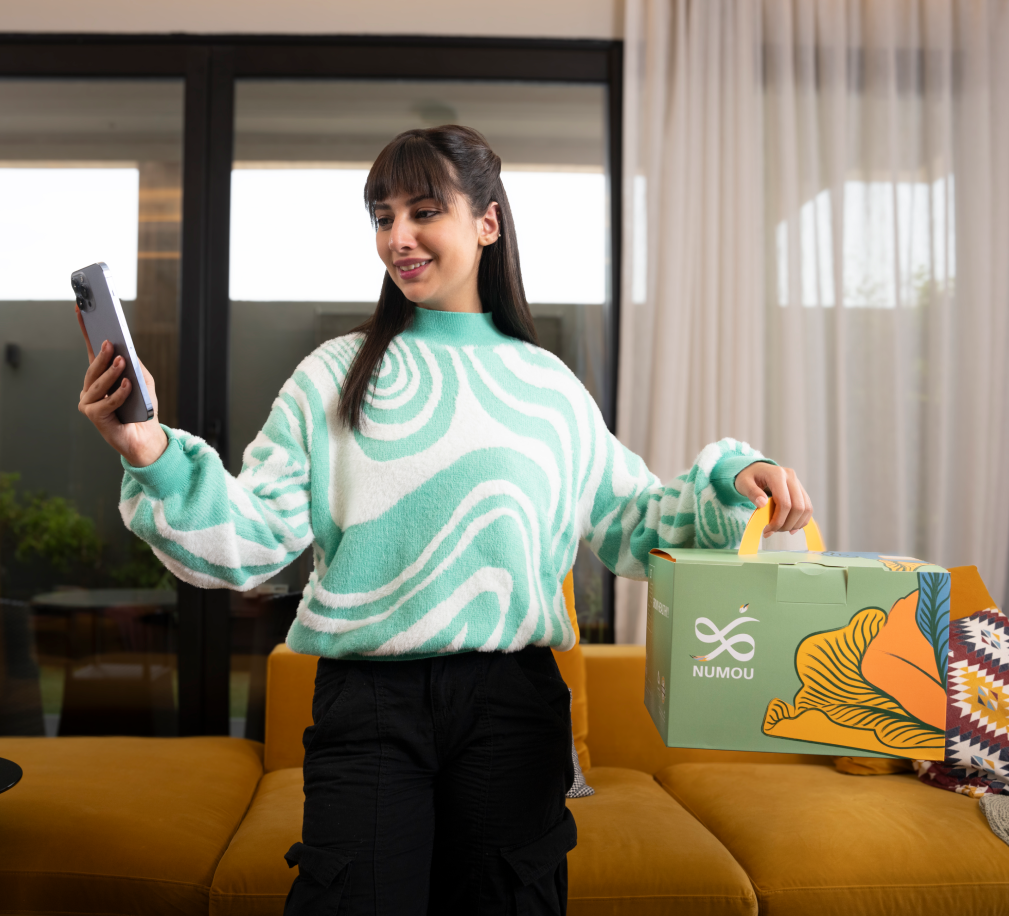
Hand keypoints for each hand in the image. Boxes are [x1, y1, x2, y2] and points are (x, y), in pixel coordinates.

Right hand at [76, 306, 167, 467]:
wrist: (145, 436)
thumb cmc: (142, 408)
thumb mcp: (143, 381)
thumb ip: (135, 366)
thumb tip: (127, 350)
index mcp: (101, 377)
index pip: (91, 350)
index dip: (86, 331)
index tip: (81, 311)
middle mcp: (90, 388)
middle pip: (94, 368)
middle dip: (102, 355)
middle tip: (111, 342)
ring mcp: (89, 402)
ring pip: (98, 384)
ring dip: (111, 373)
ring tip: (122, 362)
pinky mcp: (94, 416)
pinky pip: (106, 402)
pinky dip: (119, 394)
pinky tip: (128, 385)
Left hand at [734, 463, 812, 536]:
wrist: (755, 469)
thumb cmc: (748, 477)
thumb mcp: (743, 483)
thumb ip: (752, 492)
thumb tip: (762, 504)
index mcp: (777, 474)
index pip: (784, 502)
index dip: (778, 520)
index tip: (768, 529)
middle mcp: (791, 477)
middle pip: (798, 507)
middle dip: (787, 523)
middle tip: (774, 531)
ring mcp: (798, 483)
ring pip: (806, 508)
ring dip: (795, 523)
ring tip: (781, 529)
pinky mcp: (801, 490)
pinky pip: (808, 508)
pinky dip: (801, 520)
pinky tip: (790, 527)